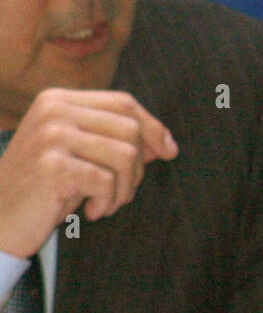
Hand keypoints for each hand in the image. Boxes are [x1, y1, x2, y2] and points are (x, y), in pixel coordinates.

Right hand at [0, 88, 177, 256]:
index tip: (169, 151)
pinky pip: (107, 181)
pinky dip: (107, 202)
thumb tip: (166, 143)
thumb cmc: (43, 190)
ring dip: (124, 189)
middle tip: (120, 193)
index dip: (153, 127)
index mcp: (58, 100)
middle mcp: (54, 110)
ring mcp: (52, 135)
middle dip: (137, 167)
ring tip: (105, 204)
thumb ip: (115, 142)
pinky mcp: (53, 165)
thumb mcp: (80, 157)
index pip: (123, 103)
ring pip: (125, 155)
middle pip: (130, 128)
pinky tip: (89, 212)